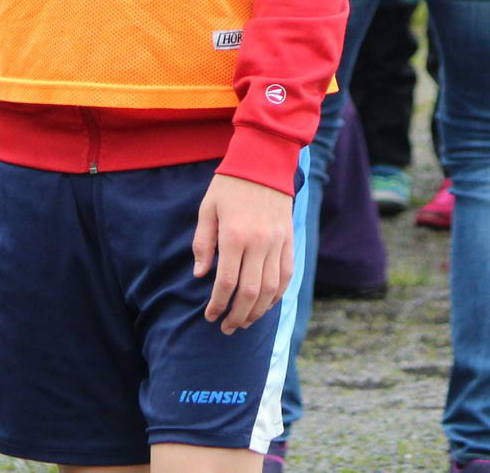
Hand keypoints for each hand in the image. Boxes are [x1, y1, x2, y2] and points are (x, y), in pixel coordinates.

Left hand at [193, 173, 294, 333]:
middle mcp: (259, 242)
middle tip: (227, 327)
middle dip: (237, 315)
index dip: (218, 304)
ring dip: (258, 311)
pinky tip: (265, 305)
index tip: (210, 316)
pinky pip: (286, 275)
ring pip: (271, 289)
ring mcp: (277, 242)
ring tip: (245, 322)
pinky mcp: (289, 240)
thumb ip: (203, 243)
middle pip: (250, 292)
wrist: (263, 162)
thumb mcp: (207, 209)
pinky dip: (277, 295)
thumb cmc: (229, 185)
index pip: (227, 282)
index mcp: (234, 235)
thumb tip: (200, 275)